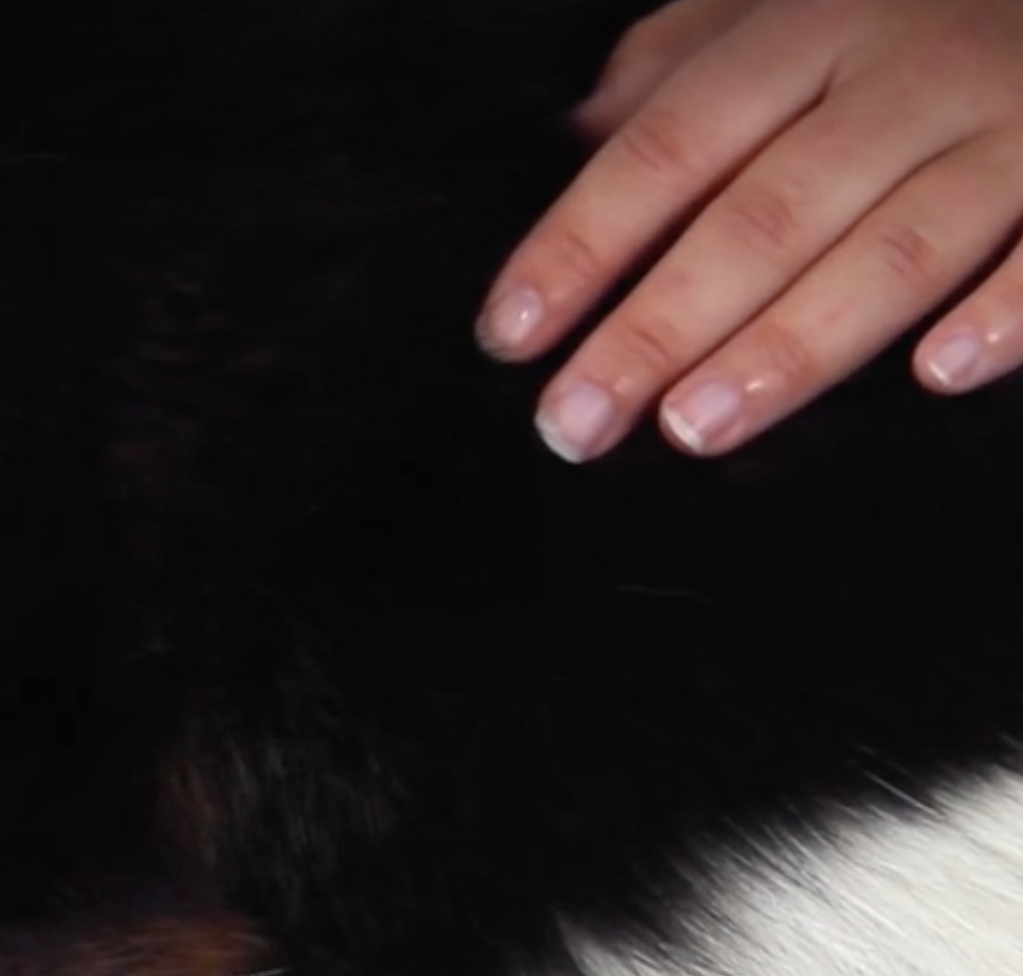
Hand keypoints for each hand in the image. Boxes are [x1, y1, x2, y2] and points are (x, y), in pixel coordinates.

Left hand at [479, 0, 1022, 462]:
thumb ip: (688, 54)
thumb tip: (577, 128)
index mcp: (815, 23)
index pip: (669, 145)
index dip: (582, 241)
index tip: (510, 334)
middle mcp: (911, 68)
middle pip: (764, 212)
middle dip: (658, 325)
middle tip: (575, 421)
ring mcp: (1019, 118)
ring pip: (896, 244)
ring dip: (791, 343)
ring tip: (695, 428)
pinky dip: (1006, 312)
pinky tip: (936, 376)